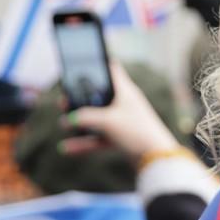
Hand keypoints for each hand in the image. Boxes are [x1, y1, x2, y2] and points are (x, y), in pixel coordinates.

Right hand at [60, 61, 179, 159]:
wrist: (156, 159)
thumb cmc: (136, 132)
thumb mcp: (107, 121)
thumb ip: (85, 118)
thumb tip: (68, 120)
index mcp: (125, 91)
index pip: (111, 69)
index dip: (98, 63)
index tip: (82, 60)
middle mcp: (124, 104)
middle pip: (99, 96)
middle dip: (80, 99)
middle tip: (64, 100)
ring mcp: (123, 121)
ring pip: (97, 118)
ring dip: (80, 122)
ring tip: (62, 123)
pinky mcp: (121, 138)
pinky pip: (99, 137)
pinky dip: (84, 142)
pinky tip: (65, 148)